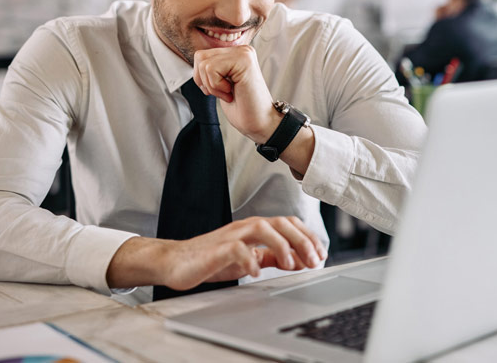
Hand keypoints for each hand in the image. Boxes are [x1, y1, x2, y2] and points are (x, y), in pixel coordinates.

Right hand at [106, 216, 327, 290]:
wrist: (176, 262)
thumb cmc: (212, 260)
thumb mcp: (249, 258)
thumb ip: (271, 256)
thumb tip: (298, 260)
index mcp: (255, 228)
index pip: (288, 224)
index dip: (308, 237)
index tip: (321, 254)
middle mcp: (245, 228)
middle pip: (281, 222)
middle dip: (302, 240)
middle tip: (314, 260)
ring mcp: (231, 236)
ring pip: (263, 228)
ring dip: (282, 246)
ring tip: (292, 264)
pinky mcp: (216, 249)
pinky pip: (236, 249)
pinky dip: (249, 260)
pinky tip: (256, 272)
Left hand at [192, 45, 279, 142]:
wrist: (261, 123)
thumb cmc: (244, 109)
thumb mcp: (222, 84)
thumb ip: (213, 68)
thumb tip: (197, 59)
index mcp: (236, 54)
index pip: (201, 56)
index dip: (202, 78)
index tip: (221, 90)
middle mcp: (241, 50)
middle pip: (200, 57)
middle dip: (204, 81)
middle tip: (224, 92)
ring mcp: (243, 53)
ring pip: (204, 63)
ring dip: (212, 85)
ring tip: (229, 93)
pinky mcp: (243, 60)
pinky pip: (211, 69)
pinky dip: (217, 87)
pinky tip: (232, 92)